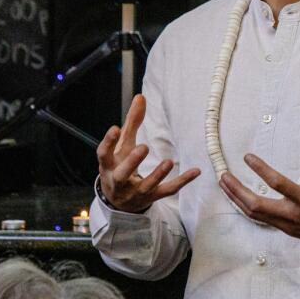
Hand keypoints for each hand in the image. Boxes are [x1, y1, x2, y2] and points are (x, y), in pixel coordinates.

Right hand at [96, 94, 199, 212]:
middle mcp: (120, 181)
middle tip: (144, 147)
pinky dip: (182, 181)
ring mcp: (135, 192)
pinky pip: (167, 191)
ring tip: (168, 161)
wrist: (119, 201)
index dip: (108, 142)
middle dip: (132, 162)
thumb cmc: (120, 165)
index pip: (104, 155)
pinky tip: (196, 171)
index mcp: (109, 166)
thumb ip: (132, 122)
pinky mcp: (152, 197)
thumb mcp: (123, 145)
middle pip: (123, 174)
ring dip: (157, 175)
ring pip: (146, 186)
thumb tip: (141, 96)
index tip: (115, 128)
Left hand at [218, 133, 299, 246]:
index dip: (261, 169)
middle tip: (223, 175)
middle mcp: (293, 214)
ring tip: (226, 184)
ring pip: (255, 214)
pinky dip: (248, 207)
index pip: (278, 184)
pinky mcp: (287, 229)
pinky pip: (261, 219)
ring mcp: (288, 224)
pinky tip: (241, 198)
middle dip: (236, 190)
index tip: (247, 157)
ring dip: (238, 198)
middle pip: (256, 205)